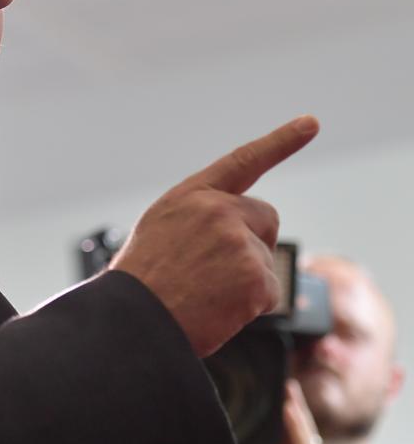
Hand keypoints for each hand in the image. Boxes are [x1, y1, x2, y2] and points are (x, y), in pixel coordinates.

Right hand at [110, 116, 318, 355]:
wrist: (133, 320)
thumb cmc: (140, 284)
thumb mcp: (159, 232)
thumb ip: (197, 220)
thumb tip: (232, 233)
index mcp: (189, 196)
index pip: (242, 162)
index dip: (280, 141)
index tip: (310, 124)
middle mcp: (216, 209)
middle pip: (264, 218)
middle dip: (253, 242)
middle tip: (216, 272)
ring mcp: (237, 239)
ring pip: (265, 259)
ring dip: (245, 281)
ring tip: (204, 294)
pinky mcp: (255, 274)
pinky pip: (270, 292)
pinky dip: (250, 306)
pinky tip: (217, 309)